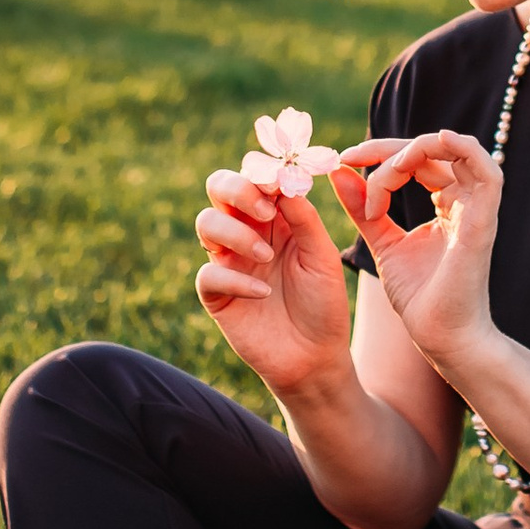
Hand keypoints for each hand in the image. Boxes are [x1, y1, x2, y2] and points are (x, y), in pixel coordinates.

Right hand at [194, 167, 355, 401]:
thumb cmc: (323, 303)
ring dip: (235, 233)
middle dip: (237, 189)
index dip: (262, 171)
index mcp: (274, 217)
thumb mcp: (323, 256)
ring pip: (206, 223)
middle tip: (264, 209)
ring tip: (267, 255)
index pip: (255, 176)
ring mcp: (229, 262)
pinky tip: (262, 293)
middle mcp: (246, 232)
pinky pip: (208, 274)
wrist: (315, 357)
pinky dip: (235, 279)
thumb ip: (304, 218)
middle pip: (219, 188)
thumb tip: (285, 180)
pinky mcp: (217, 295)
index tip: (279, 179)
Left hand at [334, 130, 503, 378]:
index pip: (417, 160)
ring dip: (419, 148)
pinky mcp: (483, 222)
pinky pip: (487, 172)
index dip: (380, 153)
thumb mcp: (383, 242)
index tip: (342, 161)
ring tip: (387, 167)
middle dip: (388, 149)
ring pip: (457, 152)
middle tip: (351, 158)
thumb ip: (364, 208)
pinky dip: (465, 149)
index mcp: (447, 205)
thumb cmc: (420, 297)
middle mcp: (465, 202)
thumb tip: (339, 172)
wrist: (440, 337)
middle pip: (432, 151)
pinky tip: (437, 141)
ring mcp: (477, 210)